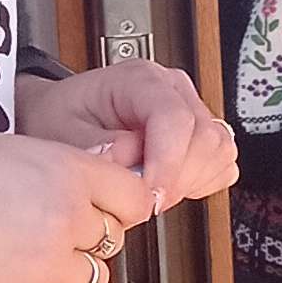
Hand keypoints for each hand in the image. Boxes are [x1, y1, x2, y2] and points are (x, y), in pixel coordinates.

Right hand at [0, 132, 163, 282]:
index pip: (134, 198)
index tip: (102, 218)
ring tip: (17, 264)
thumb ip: (54, 173)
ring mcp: (49, 264)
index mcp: (66, 170)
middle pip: (109, 242)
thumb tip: (85, 195)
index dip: (118, 210)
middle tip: (36, 239)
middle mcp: (67, 216)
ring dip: (64, 278)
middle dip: (80, 243)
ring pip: (92, 281)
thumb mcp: (5, 151)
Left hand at [18, 60, 236, 208]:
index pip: (174, 117)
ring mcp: (191, 109)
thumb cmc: (59, 117)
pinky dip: (202, 182)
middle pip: (204, 137)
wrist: (59, 115)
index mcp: (139, 79)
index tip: (151, 197)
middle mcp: (172, 89)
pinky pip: (222, 161)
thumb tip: (131, 160)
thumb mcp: (59, 132)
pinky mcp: (200, 133)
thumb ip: (96, 148)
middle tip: (144, 202)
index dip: (168, 163)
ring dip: (191, 182)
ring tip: (153, 193)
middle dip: (178, 179)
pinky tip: (171, 186)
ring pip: (219, 150)